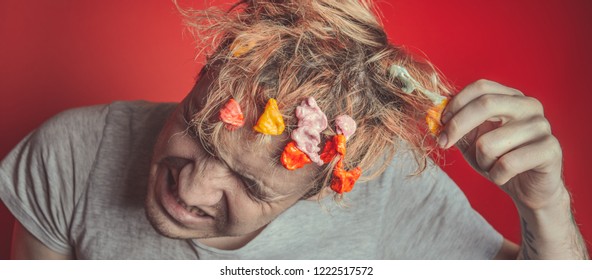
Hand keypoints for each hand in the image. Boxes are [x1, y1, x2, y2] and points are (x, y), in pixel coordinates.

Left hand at [439, 79, 565, 209]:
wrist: (529, 190)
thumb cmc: (499, 160)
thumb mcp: (472, 140)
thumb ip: (457, 124)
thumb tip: (433, 113)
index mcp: (511, 98)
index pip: (480, 87)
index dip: (456, 103)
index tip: (440, 122)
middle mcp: (529, 106)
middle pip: (486, 104)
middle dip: (457, 126)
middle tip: (444, 143)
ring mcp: (542, 126)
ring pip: (490, 142)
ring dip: (481, 160)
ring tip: (491, 166)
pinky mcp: (550, 150)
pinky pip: (508, 163)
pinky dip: (497, 175)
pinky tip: (504, 176)